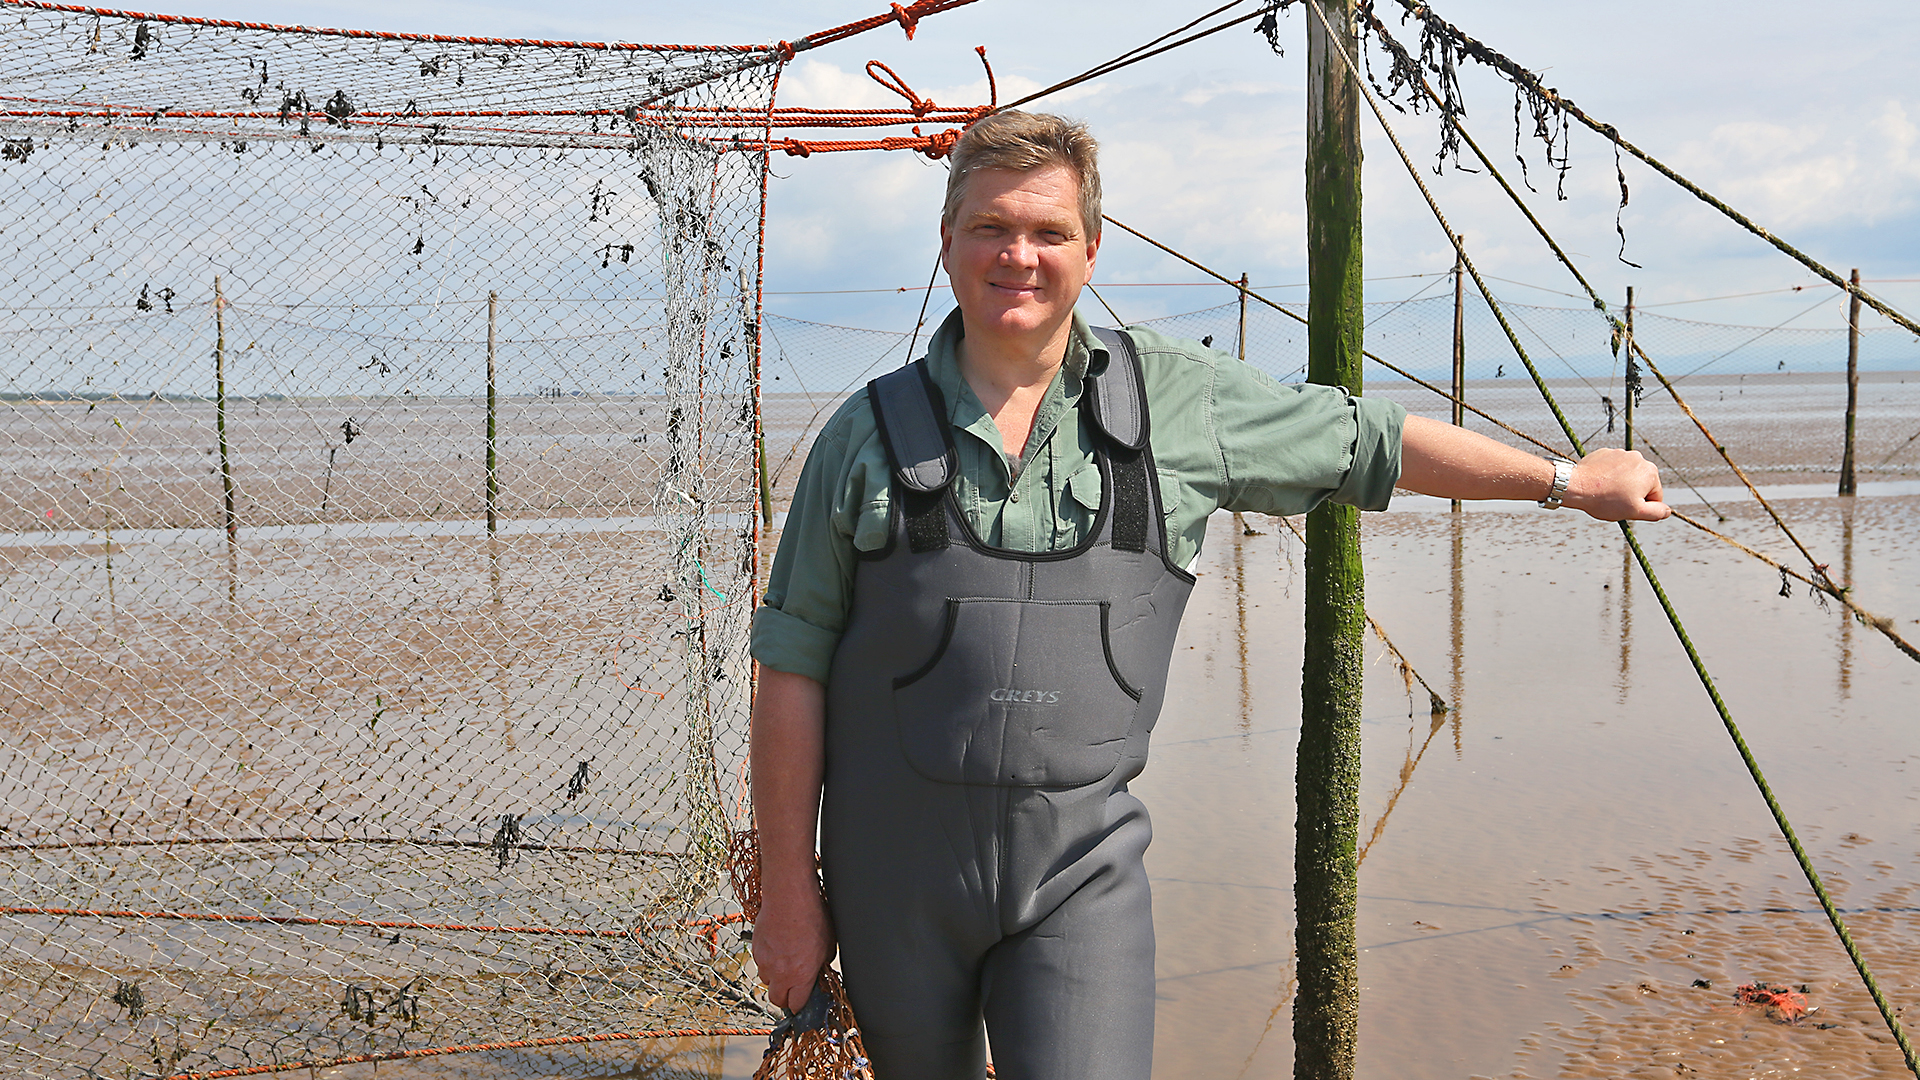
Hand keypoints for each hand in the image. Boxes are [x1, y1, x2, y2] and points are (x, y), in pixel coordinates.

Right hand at [751, 885, 834, 1012]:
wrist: (789, 897)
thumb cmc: (811, 917)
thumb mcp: (828, 945)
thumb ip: (821, 965)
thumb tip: (820, 972)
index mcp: (801, 975)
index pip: (796, 1005)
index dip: (801, 1006)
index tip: (803, 1002)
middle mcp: (780, 973)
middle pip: (777, 1000)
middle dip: (785, 997)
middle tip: (793, 989)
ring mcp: (765, 961)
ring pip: (766, 981)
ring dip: (775, 978)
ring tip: (785, 962)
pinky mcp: (755, 949)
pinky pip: (760, 963)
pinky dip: (768, 960)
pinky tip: (778, 947)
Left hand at [1563, 448, 1668, 521]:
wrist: (1576, 485)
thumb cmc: (1606, 500)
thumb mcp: (1635, 511)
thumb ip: (1656, 512)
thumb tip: (1667, 511)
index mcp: (1650, 472)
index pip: (1654, 496)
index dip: (1641, 506)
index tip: (1625, 506)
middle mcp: (1638, 458)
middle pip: (1641, 484)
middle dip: (1631, 494)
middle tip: (1614, 500)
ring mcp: (1620, 453)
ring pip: (1626, 476)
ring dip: (1619, 485)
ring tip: (1605, 492)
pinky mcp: (1605, 453)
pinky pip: (1612, 468)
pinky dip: (1608, 476)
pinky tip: (1598, 483)